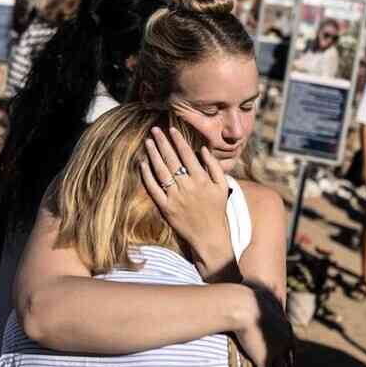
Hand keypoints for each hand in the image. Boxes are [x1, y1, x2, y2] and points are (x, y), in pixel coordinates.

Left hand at [139, 126, 233, 274]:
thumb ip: (214, 167)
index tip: (171, 129)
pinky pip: (154, 189)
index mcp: (201, 179)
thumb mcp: (222, 187)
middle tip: (154, 130)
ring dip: (153, 155)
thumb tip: (203, 149)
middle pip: (172, 159)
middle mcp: (187, 186)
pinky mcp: (166, 208)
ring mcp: (175, 197)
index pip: (187, 154)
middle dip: (163, 142)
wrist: (210, 236)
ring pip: (161, 171)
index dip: (178, 140)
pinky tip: (142, 164)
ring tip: (148, 142)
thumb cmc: (217, 210)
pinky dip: (147, 176)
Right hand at [234, 281, 295, 366]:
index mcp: (283, 325)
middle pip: (289, 361)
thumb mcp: (260, 294)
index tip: (291, 361)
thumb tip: (265, 286)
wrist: (242, 304)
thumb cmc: (246, 296)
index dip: (290, 354)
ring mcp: (275, 349)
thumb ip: (264, 295)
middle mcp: (283, 339)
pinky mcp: (265, 357)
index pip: (290, 344)